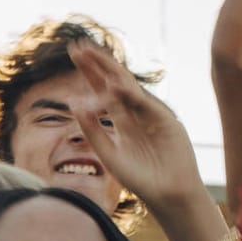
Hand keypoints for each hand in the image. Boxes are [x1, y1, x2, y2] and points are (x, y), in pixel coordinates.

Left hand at [67, 41, 202, 207]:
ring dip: (110, 72)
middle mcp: (134, 112)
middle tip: (78, 46)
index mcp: (120, 119)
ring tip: (92, 55)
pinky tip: (112, 84)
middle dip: (97, 64)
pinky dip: (129, 95)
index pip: (101, 89)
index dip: (89, 71)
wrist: (167, 194)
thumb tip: (73, 103)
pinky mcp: (165, 120)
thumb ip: (92, 130)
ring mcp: (150, 114)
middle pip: (113, 81)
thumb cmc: (140, 178)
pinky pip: (144, 104)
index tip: (73, 53)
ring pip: (128, 88)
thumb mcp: (108, 153)